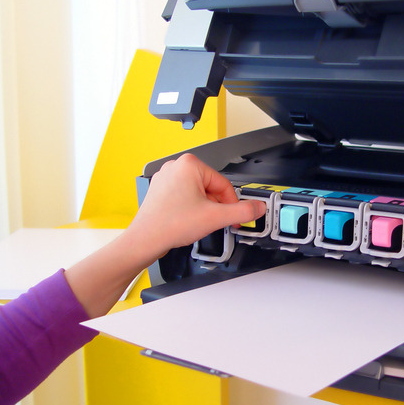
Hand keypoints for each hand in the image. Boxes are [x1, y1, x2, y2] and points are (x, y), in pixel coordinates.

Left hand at [66, 154, 265, 318]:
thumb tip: (258, 208)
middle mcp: (176, 167)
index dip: (230, 204)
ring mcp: (166, 178)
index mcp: (190, 165)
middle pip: (211, 188)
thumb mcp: (215, 217)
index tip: (232, 218)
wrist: (145, 240)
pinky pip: (185, 197)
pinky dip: (190, 210)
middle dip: (215, 207)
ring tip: (195, 223)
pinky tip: (186, 222)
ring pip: (198, 194)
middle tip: (212, 222)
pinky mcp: (160, 191)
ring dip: (203, 209)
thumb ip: (242, 212)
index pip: (224, 184)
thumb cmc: (170, 224)